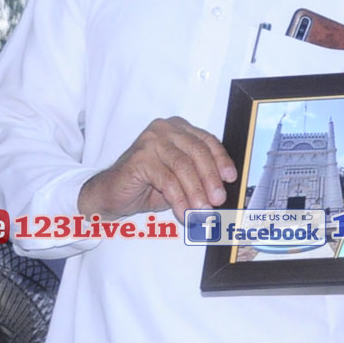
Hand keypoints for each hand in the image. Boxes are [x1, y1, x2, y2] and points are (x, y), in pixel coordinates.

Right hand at [79, 117, 236, 218]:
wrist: (112, 195)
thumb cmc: (147, 185)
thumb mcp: (180, 179)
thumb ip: (199, 177)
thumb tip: (223, 190)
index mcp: (178, 129)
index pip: (207, 141)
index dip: (221, 160)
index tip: (231, 178)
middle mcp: (165, 130)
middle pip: (197, 152)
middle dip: (211, 179)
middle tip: (218, 200)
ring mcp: (150, 141)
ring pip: (183, 166)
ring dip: (196, 192)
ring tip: (202, 211)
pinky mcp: (139, 158)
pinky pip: (167, 180)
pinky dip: (179, 200)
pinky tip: (184, 213)